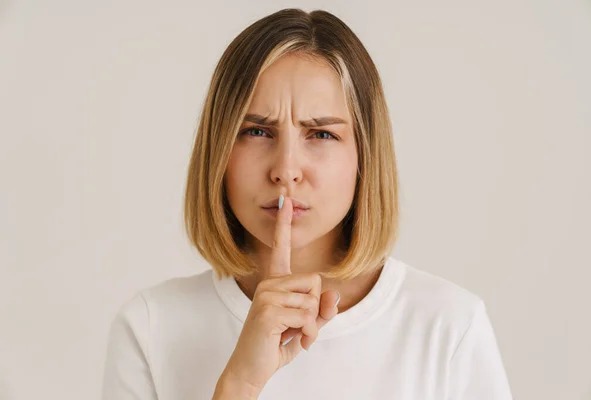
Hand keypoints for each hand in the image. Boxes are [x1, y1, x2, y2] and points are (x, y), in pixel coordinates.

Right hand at [218, 195, 339, 395]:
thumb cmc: (275, 345)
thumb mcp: (306, 326)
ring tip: (294, 336)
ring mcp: (266, 295)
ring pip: (313, 301)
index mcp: (275, 283)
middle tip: (300, 327)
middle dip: (316, 309)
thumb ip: (321, 310)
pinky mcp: (268, 311)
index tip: (285, 200)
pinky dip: (307, 334)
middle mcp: (269, 284)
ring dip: (312, 326)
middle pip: (315, 281)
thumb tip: (333, 293)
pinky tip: (290, 341)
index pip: (281, 249)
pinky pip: (307, 316)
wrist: (251, 369)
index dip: (283, 224)